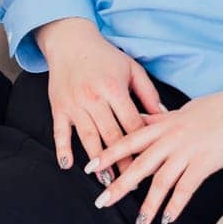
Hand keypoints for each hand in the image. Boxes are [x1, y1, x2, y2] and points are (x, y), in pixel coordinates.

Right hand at [35, 17, 165, 182]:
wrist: (70, 41)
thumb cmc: (105, 56)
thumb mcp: (131, 68)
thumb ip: (148, 93)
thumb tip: (163, 117)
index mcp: (114, 88)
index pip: (132, 123)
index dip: (142, 145)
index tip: (152, 163)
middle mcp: (94, 98)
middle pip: (112, 136)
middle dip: (123, 162)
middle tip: (133, 182)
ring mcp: (74, 104)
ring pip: (88, 138)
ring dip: (98, 162)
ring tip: (107, 181)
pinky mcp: (58, 107)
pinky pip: (60, 132)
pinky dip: (63, 149)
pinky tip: (68, 165)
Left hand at [84, 85, 222, 223]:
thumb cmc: (218, 109)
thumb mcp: (183, 110)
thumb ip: (159, 118)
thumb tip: (140, 120)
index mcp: (164, 123)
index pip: (129, 139)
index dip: (109, 153)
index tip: (90, 166)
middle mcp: (171, 137)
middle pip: (139, 164)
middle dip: (118, 185)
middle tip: (101, 202)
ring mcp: (188, 150)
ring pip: (161, 181)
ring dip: (149, 204)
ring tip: (140, 222)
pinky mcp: (206, 162)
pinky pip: (186, 188)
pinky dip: (176, 205)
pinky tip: (167, 219)